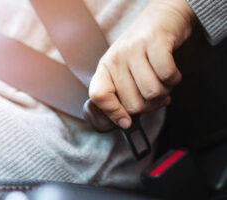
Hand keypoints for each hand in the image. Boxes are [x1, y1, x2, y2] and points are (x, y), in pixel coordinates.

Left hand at [89, 0, 195, 128]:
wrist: (162, 16)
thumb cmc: (143, 48)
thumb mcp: (125, 69)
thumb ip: (123, 92)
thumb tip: (126, 121)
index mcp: (105, 67)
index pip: (98, 96)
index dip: (113, 113)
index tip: (127, 122)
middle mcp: (116, 58)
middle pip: (132, 104)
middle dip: (150, 105)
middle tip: (156, 94)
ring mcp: (134, 48)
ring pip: (151, 93)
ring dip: (164, 92)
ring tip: (163, 81)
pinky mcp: (155, 41)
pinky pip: (167, 76)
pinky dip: (174, 79)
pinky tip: (171, 72)